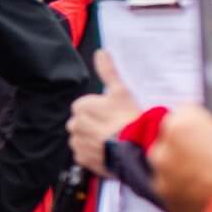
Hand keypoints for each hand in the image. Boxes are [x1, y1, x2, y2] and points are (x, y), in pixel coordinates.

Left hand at [67, 51, 141, 176]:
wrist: (137, 147)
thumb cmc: (130, 118)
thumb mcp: (121, 91)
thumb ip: (108, 72)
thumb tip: (101, 53)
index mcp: (80, 107)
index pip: (83, 106)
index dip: (98, 109)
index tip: (112, 113)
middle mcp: (74, 125)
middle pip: (80, 122)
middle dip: (92, 123)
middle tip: (113, 126)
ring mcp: (77, 143)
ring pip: (81, 138)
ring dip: (92, 138)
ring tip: (112, 138)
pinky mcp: (82, 159)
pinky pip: (84, 154)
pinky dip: (93, 153)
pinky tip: (107, 150)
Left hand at [148, 106, 211, 211]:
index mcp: (181, 124)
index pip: (182, 114)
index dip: (198, 124)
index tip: (207, 131)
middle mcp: (164, 149)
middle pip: (168, 142)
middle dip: (184, 147)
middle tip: (207, 155)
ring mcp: (162, 176)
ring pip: (166, 167)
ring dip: (180, 169)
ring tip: (206, 176)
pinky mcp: (166, 199)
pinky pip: (171, 189)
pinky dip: (182, 189)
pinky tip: (201, 191)